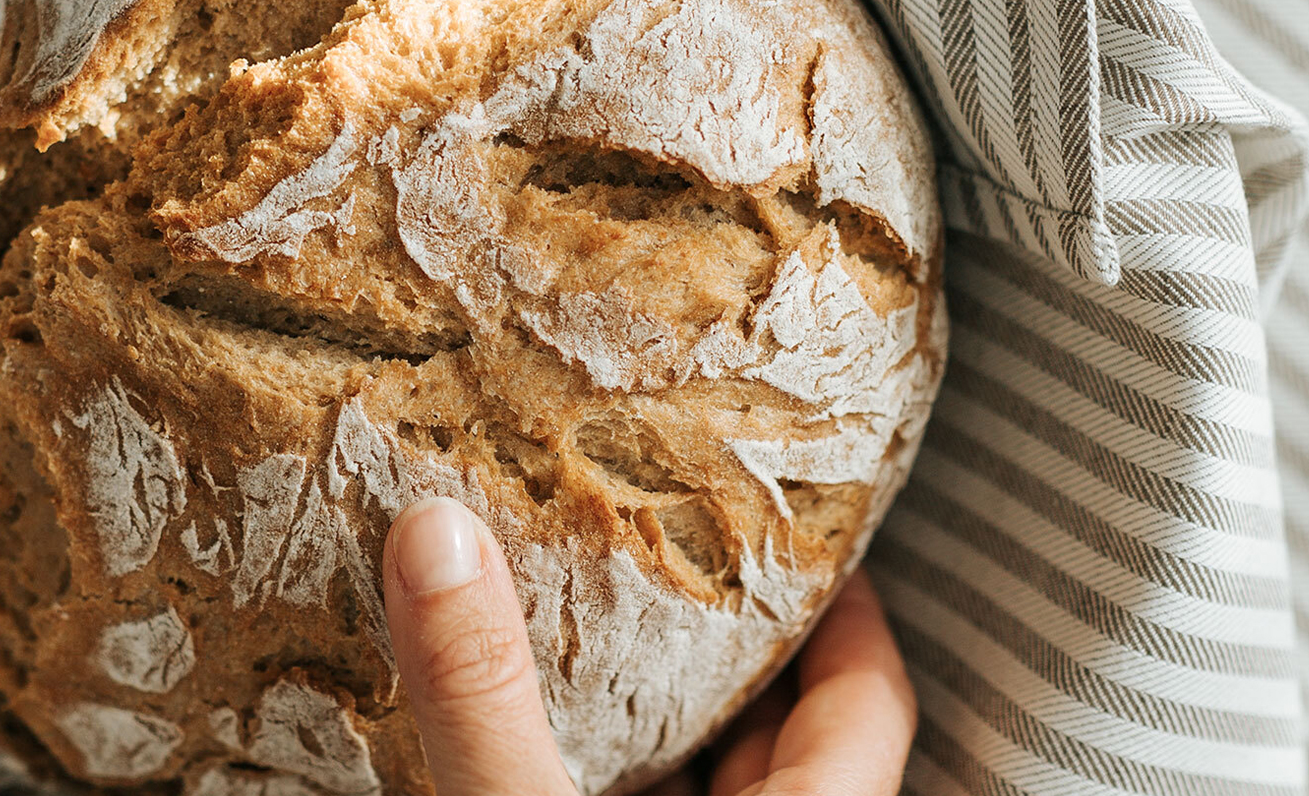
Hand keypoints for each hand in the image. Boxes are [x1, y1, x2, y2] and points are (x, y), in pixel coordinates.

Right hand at [383, 497, 914, 795]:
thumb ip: (490, 696)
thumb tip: (437, 538)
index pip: (871, 701)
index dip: (851, 615)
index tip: (812, 538)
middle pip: (784, 744)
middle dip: (730, 656)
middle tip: (670, 557)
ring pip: (700, 791)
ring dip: (657, 730)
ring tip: (593, 641)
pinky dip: (597, 777)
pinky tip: (536, 747)